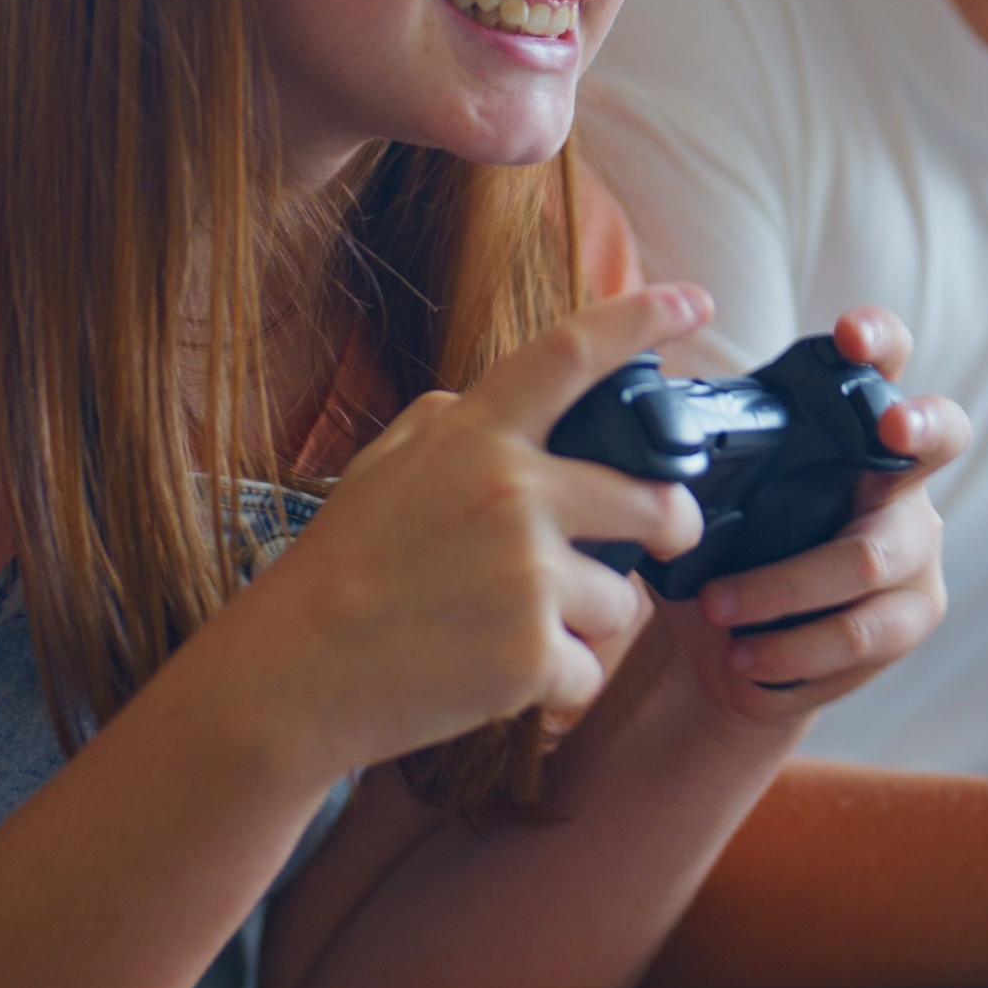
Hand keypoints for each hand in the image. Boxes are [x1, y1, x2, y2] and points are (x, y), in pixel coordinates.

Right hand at [205, 285, 708, 779]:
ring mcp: (526, 575)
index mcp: (474, 435)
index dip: (643, 319)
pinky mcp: (531, 655)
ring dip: (587, 622)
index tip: (695, 302)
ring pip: (623, 601)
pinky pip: (590, 671)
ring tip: (513, 629)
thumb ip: (456, 422)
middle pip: (654, 499)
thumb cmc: (340, 568)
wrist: (292, 673)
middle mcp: (512, 492)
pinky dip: (556, 686)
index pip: (573, 354)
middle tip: (669, 536)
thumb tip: (519, 397)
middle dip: (676, 523)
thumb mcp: (385, 464)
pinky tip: (498, 679)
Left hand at [653, 306, 970, 723]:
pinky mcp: (912, 615)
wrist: (729, 654)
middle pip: (942, 434)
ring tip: (717, 608)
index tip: (851, 334)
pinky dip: (792, 648)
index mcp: (848, 429)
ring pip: (867, 559)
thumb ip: (697, 461)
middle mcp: (899, 478)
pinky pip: (859, 631)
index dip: (879, 339)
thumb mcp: (708, 499)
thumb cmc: (722, 552)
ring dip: (781, 588)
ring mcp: (915, 547)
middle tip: (891, 424)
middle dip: (918, 423)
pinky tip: (746, 657)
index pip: (883, 361)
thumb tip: (636, 431)